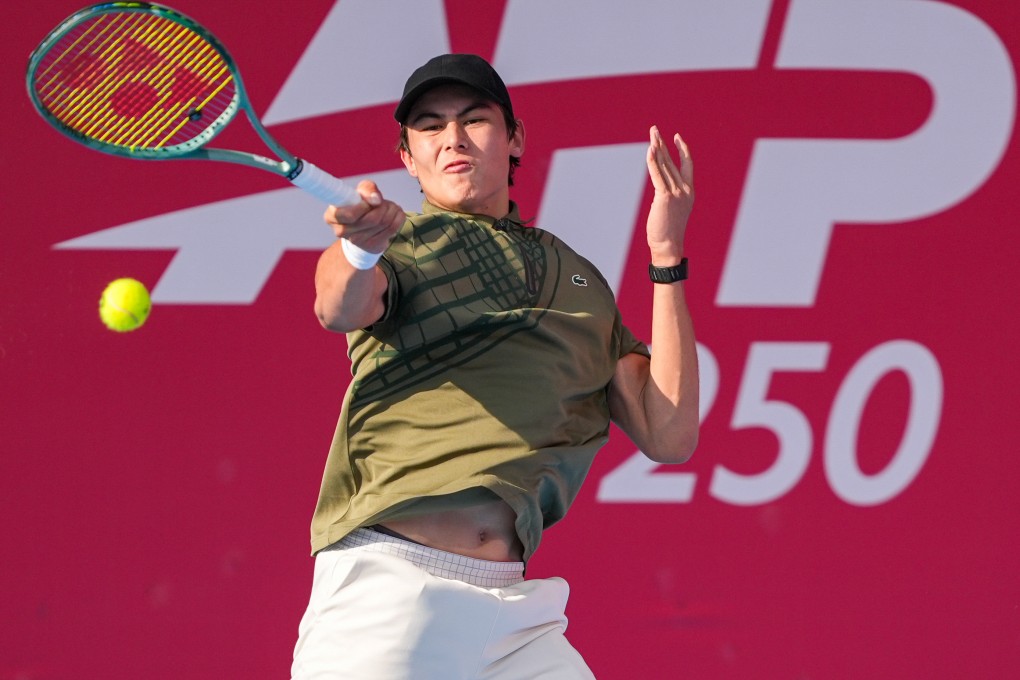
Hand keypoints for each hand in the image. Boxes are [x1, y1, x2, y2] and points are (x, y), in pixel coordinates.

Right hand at [323, 180, 405, 252]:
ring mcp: (358, 241)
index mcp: (331, 216)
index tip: (368, 202)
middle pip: (372, 219)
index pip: (350, 215)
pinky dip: (398, 217)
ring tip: (389, 207)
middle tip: (383, 202)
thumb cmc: (358, 206)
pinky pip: (393, 228)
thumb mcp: (358, 193)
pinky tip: (394, 214)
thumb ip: (366, 189)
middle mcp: (341, 231)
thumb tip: (376, 199)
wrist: (363, 230)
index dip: (364, 206)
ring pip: (384, 222)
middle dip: (383, 206)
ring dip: (392, 210)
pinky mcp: (373, 245)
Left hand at [645, 126, 693, 263]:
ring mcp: (676, 193)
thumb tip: (662, 188)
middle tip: (654, 129)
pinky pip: (657, 175)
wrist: (668, 245)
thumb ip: (669, 195)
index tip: (676, 136)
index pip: (687, 164)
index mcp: (689, 191)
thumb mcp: (673, 209)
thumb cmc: (668, 231)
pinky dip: (653, 162)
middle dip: (662, 143)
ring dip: (657, 147)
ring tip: (652, 133)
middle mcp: (684, 189)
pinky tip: (650, 150)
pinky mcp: (664, 197)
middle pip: (672, 160)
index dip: (682, 149)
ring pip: (665, 165)